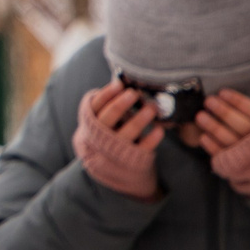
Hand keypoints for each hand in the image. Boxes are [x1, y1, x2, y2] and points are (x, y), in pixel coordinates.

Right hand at [73, 80, 161, 199]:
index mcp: (90, 124)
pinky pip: (142, 148)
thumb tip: (123, 80)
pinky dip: (152, 138)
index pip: (94, 106)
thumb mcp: (101, 122)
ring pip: (126, 133)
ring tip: (152, 108)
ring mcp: (113, 151)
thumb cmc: (109, 135)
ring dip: (140, 119)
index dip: (106, 95)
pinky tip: (160, 129)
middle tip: (135, 94)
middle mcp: (98, 138)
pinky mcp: (130, 161)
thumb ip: (107, 106)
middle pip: (107, 118)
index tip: (119, 84)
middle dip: (121, 104)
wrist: (112, 169)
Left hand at [206, 87, 249, 195]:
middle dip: (224, 113)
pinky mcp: (244, 169)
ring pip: (232, 142)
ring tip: (200, 116)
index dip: (239, 102)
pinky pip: (227, 158)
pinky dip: (214, 148)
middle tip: (208, 101)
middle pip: (243, 126)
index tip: (222, 92)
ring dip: (214, 129)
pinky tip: (203, 137)